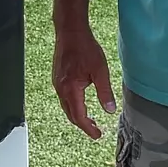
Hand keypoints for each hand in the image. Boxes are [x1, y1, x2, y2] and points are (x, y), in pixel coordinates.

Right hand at [52, 24, 115, 139]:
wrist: (70, 31)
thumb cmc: (85, 48)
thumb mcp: (100, 71)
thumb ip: (104, 92)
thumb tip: (110, 110)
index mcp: (71, 89)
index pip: (79, 116)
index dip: (88, 128)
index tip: (98, 135)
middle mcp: (61, 88)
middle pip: (70, 114)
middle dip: (82, 124)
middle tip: (95, 130)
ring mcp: (57, 83)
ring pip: (66, 106)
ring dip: (77, 115)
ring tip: (90, 120)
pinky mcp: (57, 77)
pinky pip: (64, 98)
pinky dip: (72, 105)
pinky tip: (81, 102)